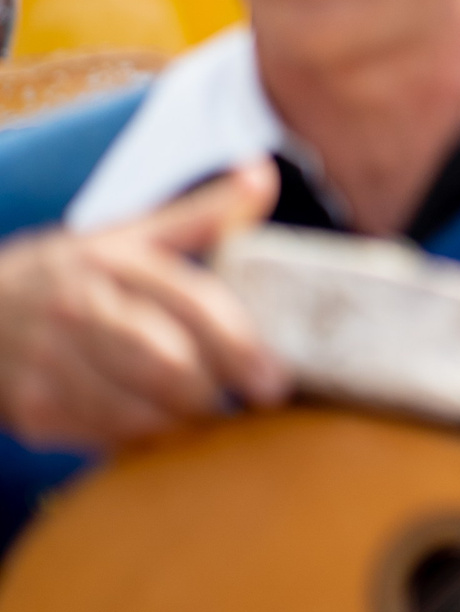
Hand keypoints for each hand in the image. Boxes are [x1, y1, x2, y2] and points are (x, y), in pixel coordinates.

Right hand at [0, 161, 287, 448]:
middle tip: (246, 399)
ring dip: (183, 419)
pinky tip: (156, 422)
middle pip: (169, 364)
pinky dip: (142, 437)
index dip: (241, 344)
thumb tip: (265, 174)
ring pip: (141, 410)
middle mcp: (78, 308)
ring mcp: (49, 361)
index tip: (274, 377)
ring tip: (201, 410)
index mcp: (111, 261)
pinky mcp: (33, 408)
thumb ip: (198, 214)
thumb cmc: (65, 275)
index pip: (192, 303)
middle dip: (215, 389)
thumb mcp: (124, 236)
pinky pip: (107, 436)